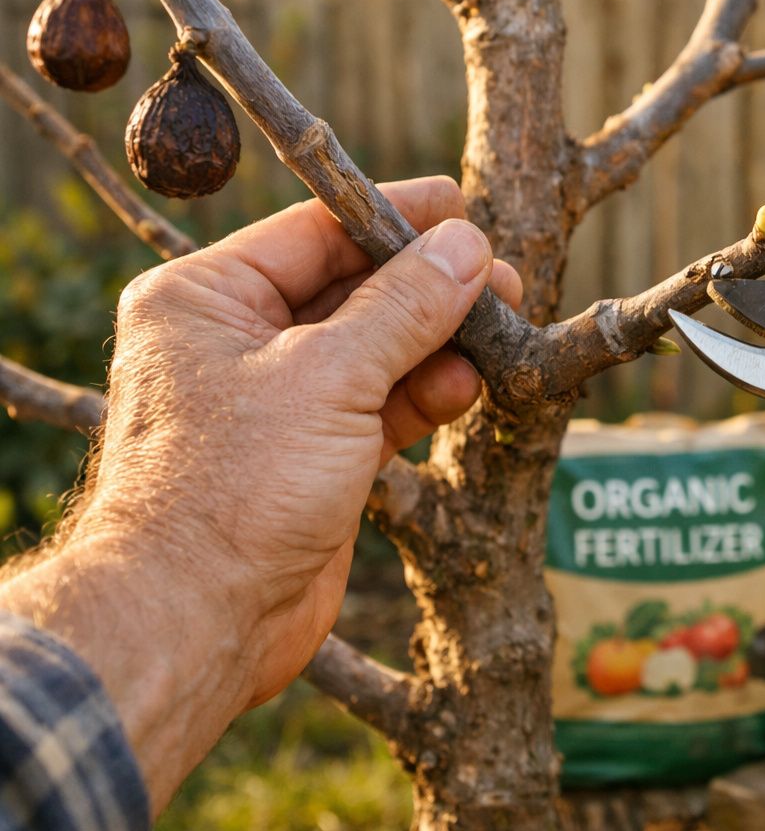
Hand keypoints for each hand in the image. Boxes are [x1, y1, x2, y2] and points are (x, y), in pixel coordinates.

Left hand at [0, 176, 519, 809]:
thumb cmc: (232, 490)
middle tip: (502, 280)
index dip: (395, 218)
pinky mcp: (311, 456)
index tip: (465, 209)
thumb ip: (404, 307)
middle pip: (352, 288)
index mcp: (206, 299)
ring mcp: (276, 402)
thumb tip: (467, 246)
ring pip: (374, 349)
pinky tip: (466, 384)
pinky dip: (423, 393)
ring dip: (437, 341)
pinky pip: (379, 405)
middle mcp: (235, 342)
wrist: (196, 620)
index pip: (315, 230)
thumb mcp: (329, 378)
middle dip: (429, 286)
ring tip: (501, 330)